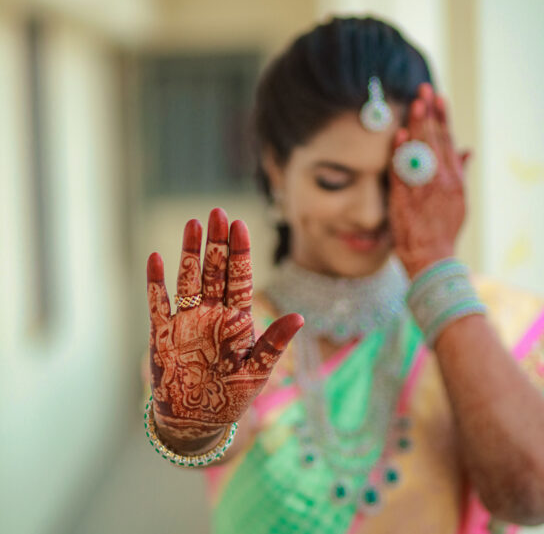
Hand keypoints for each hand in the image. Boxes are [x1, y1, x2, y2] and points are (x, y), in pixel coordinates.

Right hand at [146, 208, 302, 449]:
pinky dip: (156, 283)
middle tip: (217, 212)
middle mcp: (212, 313)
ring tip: (192, 224)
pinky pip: (158, 304)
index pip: (240, 278)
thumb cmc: (231, 394)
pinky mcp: (163, 334)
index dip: (239, 252)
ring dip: (189, 253)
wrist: (197, 420)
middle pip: (214, 270)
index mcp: (236, 319)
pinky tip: (156, 258)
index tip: (240, 225)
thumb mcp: (257, 370)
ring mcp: (186, 321)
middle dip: (216, 242)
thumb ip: (274, 344)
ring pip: (188, 279)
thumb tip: (299, 317)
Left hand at [389, 84, 469, 278]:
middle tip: (423, 90)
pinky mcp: (403, 199)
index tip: (439, 98)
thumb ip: (461, 172)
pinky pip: (401, 172)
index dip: (443, 118)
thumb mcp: (460, 200)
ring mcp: (422, 189)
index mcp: (454, 178)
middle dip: (428, 113)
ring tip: (414, 104)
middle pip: (433, 140)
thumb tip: (467, 149)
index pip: (447, 141)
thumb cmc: (444, 228)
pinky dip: (400, 153)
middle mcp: (440, 180)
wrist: (431, 257)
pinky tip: (399, 136)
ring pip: (418, 151)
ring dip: (416, 126)